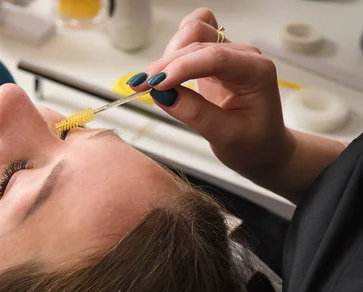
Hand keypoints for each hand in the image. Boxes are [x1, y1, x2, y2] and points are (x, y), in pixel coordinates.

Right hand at [129, 8, 295, 184]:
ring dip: (168, 54)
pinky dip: (172, 51)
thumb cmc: (254, 144)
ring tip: (152, 83)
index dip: (182, 67)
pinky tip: (163, 73)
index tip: (155, 84)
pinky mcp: (212, 59)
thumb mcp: (226, 136)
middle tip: (139, 87)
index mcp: (256, 72)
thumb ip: (195, 114)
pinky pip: (189, 39)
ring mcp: (228, 53)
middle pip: (198, 41)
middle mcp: (243, 56)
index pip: (216, 57)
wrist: (263, 147)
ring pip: (192, 32)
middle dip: (166, 64)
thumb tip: (162, 96)